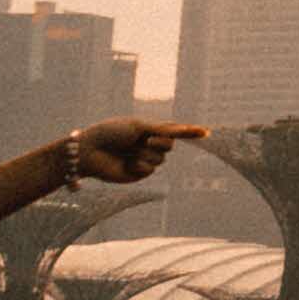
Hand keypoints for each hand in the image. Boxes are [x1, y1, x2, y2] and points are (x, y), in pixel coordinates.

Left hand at [70, 119, 201, 186]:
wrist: (92, 151)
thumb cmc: (112, 132)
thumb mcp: (139, 126)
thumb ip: (162, 130)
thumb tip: (181, 131)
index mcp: (150, 128)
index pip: (174, 130)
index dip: (191, 131)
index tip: (207, 133)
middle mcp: (149, 143)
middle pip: (170, 144)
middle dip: (159, 141)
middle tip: (142, 138)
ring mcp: (145, 158)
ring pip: (161, 158)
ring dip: (146, 153)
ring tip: (128, 151)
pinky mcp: (139, 173)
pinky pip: (150, 169)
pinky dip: (140, 165)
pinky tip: (126, 164)